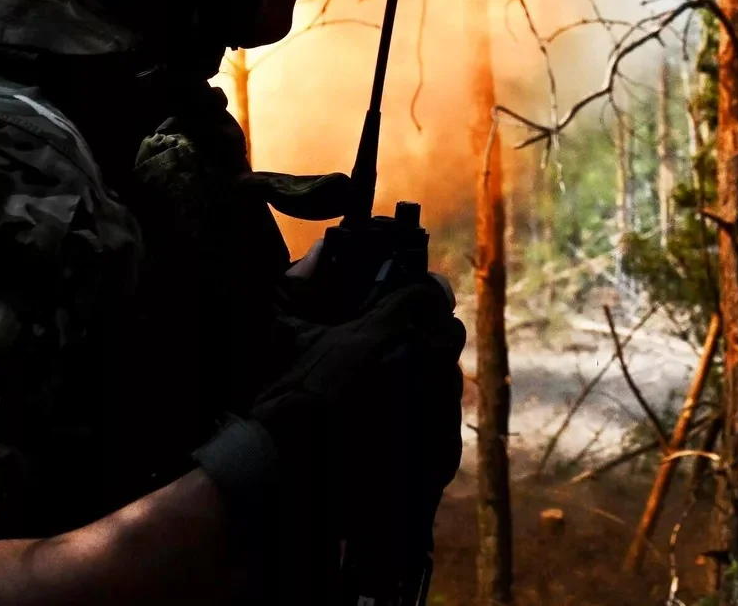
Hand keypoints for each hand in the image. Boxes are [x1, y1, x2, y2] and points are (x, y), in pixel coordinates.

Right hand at [195, 277, 464, 535]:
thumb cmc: (289, 407)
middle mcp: (424, 363)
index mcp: (390, 331)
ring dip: (426, 379)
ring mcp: (439, 408)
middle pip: (448, 331)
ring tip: (389, 398)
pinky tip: (394, 433)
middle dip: (429, 334)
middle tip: (399, 348)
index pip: (428, 294)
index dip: (419, 297)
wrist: (294, 479)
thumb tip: (312, 258)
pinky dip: (425, 421)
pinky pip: (444, 420)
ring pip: (448, 377)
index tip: (409, 303)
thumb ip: (299, 288)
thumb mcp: (290, 340)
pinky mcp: (445, 448)